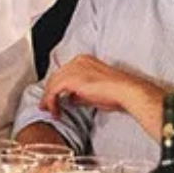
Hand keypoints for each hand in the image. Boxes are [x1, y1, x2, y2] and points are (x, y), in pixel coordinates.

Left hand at [39, 54, 161, 117]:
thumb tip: (71, 99)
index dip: (57, 87)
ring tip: (51, 111)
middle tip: (47, 107)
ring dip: (49, 99)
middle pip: (56, 77)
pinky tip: (54, 110)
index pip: (64, 74)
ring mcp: (73, 68)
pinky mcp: (70, 78)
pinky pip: (53, 90)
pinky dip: (51, 101)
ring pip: (52, 83)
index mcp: (84, 61)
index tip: (55, 100)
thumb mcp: (94, 92)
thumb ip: (80, 93)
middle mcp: (77, 61)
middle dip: (50, 93)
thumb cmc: (117, 93)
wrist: (126, 91)